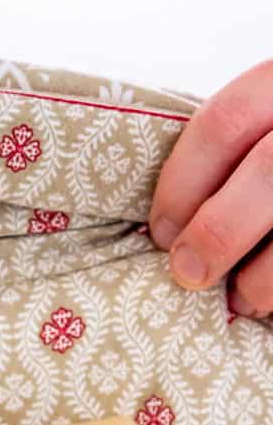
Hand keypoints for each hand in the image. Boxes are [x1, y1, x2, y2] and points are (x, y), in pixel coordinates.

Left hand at [150, 60, 272, 317]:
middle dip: (216, 234)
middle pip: (267, 173)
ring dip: (261, 277)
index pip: (228, 121)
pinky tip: (272, 303)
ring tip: (242, 297)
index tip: (162, 232)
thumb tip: (170, 230)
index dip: (183, 183)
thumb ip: (236, 156)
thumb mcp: (266, 132)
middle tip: (189, 273)